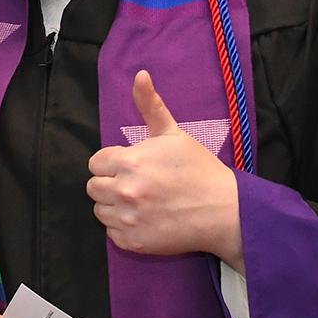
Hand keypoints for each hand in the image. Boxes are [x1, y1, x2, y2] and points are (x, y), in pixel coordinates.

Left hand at [86, 71, 243, 271]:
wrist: (224, 211)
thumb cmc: (198, 169)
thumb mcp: (173, 133)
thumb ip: (150, 105)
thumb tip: (139, 74)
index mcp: (129, 162)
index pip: (96, 162)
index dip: (112, 163)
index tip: (132, 166)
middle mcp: (124, 190)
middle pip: (93, 186)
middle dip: (110, 183)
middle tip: (137, 184)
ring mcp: (128, 219)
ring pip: (100, 210)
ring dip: (114, 206)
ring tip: (140, 201)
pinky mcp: (133, 242)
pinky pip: (112, 233)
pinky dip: (123, 227)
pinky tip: (145, 219)